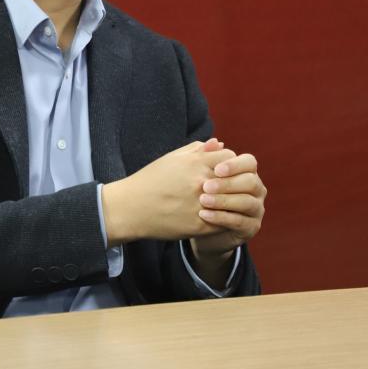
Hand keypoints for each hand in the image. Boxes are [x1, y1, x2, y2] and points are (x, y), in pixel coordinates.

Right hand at [102, 138, 234, 244]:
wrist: (132, 208)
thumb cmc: (150, 180)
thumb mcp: (171, 159)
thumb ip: (197, 150)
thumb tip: (218, 143)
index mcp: (195, 163)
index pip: (229, 158)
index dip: (230, 163)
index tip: (225, 170)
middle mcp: (201, 182)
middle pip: (235, 179)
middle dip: (235, 182)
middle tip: (232, 187)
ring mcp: (202, 204)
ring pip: (233, 202)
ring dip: (234, 201)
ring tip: (229, 203)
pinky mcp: (200, 225)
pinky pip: (224, 221)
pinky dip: (226, 218)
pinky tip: (221, 217)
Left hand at [191, 149, 265, 259]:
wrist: (199, 223)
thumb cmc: (201, 192)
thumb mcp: (201, 174)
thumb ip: (206, 157)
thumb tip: (214, 141)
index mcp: (247, 172)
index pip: (249, 162)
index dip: (235, 165)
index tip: (216, 169)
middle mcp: (257, 189)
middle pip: (250, 182)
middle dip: (228, 184)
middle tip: (206, 186)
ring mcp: (256, 209)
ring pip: (247, 202)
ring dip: (224, 201)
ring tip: (202, 200)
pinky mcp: (251, 227)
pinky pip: (240, 222)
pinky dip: (221, 218)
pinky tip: (204, 215)